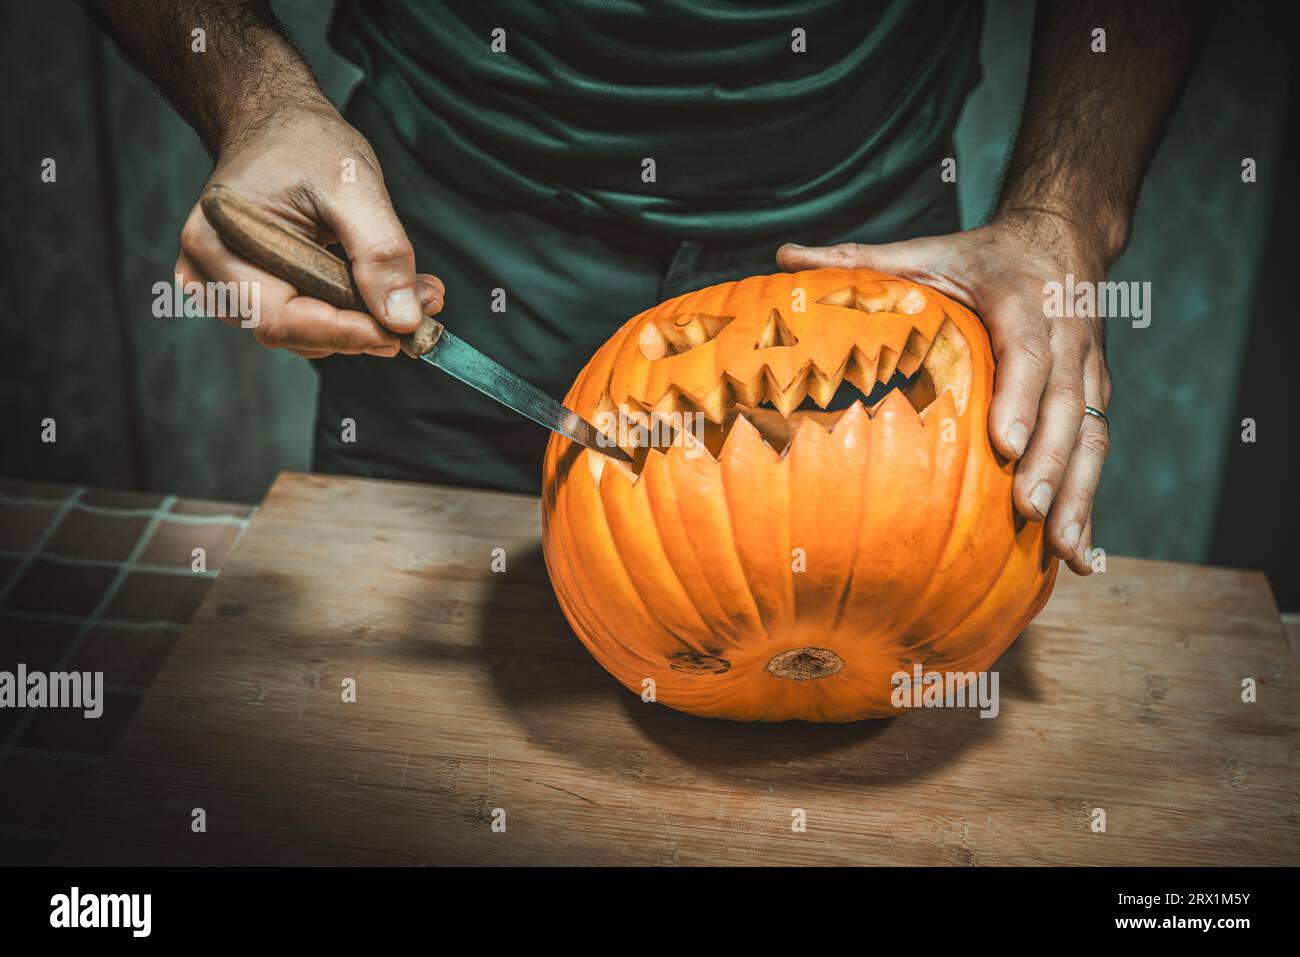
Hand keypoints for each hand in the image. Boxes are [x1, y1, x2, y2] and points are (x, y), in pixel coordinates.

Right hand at [177, 100, 444, 357]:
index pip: (283, 319)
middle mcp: (210, 273)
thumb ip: (380, 252)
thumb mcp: (353, 185)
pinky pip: (306, 321)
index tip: (404, 332)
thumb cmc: (303, 142)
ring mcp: (228, 288)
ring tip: (416, 291)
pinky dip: (350, 313)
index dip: (347, 333)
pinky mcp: (254, 293)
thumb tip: (403, 318)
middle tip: (427, 303)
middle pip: (295, 332)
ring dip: (364, 321)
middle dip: (365, 326)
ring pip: (305, 334)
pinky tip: (385, 290)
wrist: (277, 123)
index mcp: (218, 243)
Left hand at [777, 210, 1109, 575]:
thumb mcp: (926, 251)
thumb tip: (783, 255)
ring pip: (1091, 435)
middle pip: (1066, 405)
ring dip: (1079, 495)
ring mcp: (1088, 371)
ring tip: (1062, 549)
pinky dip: (1090, 506)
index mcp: (1022, 301)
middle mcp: (1067, 337)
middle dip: (1050, 461)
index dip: (1018, 396)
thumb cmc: (980, 258)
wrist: (1063, 240)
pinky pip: (1097, 453)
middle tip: (1027, 510)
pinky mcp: (1095, 398)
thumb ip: (860, 259)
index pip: (1028, 350)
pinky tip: (1077, 557)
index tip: (1002, 443)